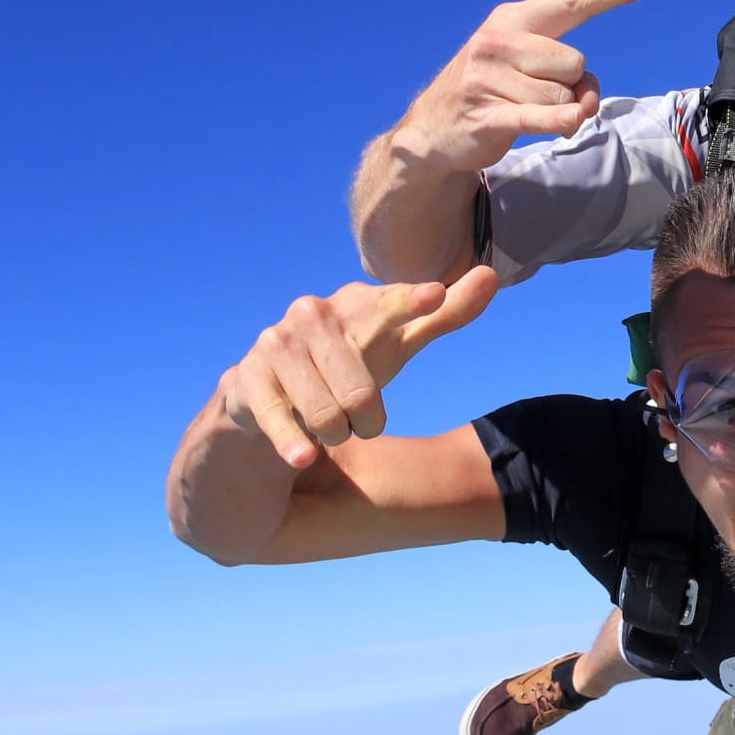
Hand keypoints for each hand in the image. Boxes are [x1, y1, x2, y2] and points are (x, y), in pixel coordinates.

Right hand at [220, 266, 499, 467]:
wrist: (265, 395)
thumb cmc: (346, 364)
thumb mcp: (397, 343)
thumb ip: (444, 315)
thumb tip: (490, 276)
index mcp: (357, 305)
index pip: (392, 304)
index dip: (412, 303)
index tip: (433, 297)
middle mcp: (312, 315)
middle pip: (362, 390)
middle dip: (366, 419)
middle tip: (361, 421)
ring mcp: (275, 344)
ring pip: (326, 413)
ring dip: (335, 433)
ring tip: (329, 428)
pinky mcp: (244, 378)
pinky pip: (278, 418)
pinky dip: (294, 442)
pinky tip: (303, 457)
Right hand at [395, 0, 659, 172]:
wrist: (432, 128)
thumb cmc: (493, 91)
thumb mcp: (524, 66)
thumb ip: (565, 72)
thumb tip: (586, 99)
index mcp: (512, 19)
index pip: (572, 2)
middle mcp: (498, 41)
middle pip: (575, 64)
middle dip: (570, 86)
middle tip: (541, 95)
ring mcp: (488, 78)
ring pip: (563, 98)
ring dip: (559, 114)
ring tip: (527, 113)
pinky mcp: (486, 114)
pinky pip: (541, 118)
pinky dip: (559, 124)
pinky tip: (567, 127)